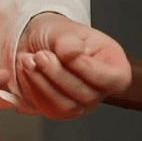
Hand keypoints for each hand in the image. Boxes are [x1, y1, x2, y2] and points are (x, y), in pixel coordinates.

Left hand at [13, 13, 131, 118]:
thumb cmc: (58, 35)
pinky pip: (49, 109)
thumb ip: (68, 40)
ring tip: (27, 60)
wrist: (37, 44)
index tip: (65, 53)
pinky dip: (33, 89)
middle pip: (86, 95)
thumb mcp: (64, 29)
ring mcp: (82, 104)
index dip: (89, 70)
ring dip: (43, 83)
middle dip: (58, 74)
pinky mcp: (61, 111)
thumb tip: (71, 53)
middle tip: (40, 55)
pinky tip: (26, 70)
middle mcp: (101, 90)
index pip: (114, 80)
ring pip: (66, 106)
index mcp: (115, 66)